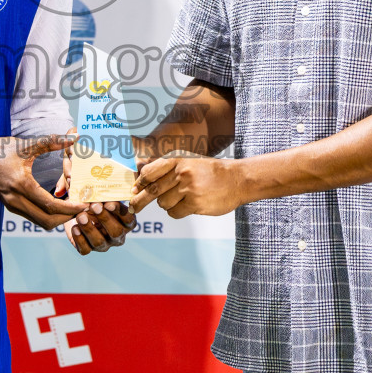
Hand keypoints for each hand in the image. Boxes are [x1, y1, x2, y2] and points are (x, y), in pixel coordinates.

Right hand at [0, 134, 85, 229]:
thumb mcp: (25, 145)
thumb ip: (50, 142)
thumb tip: (72, 137)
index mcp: (22, 185)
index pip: (51, 205)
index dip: (70, 208)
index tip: (84, 205)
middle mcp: (17, 200)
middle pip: (48, 220)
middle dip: (67, 218)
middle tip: (82, 209)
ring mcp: (13, 205)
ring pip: (40, 222)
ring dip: (58, 218)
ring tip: (72, 207)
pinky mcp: (11, 206)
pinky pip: (33, 217)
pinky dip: (48, 215)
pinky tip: (57, 204)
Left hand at [63, 201, 135, 254]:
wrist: (77, 209)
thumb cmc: (94, 201)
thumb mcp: (101, 196)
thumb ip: (104, 196)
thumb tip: (100, 193)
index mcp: (126, 222)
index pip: (128, 219)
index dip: (119, 212)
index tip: (108, 203)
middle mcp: (117, 236)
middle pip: (116, 232)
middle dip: (105, 219)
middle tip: (94, 207)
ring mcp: (104, 244)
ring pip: (99, 242)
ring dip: (89, 228)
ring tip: (80, 216)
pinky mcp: (88, 249)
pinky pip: (85, 249)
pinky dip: (79, 238)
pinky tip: (75, 228)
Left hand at [131, 154, 248, 218]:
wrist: (238, 179)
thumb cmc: (211, 172)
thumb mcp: (190, 162)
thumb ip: (169, 170)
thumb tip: (142, 182)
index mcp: (177, 160)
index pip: (150, 171)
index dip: (139, 182)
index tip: (133, 190)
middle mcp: (181, 173)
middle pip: (152, 190)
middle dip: (139, 200)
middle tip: (133, 207)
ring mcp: (188, 188)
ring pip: (163, 203)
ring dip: (168, 205)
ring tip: (182, 199)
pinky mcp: (195, 203)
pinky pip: (175, 213)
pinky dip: (177, 212)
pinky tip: (188, 206)